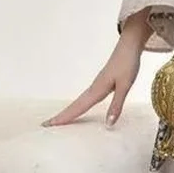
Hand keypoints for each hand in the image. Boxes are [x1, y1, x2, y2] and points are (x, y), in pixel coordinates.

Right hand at [41, 14, 149, 128]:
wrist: (128, 47)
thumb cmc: (128, 64)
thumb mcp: (125, 87)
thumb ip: (116, 106)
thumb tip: (108, 124)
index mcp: (97, 90)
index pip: (78, 108)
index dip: (64, 118)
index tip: (49, 125)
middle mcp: (93, 88)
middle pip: (73, 105)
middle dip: (60, 116)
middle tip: (45, 125)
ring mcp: (95, 85)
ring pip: (78, 102)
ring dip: (68, 111)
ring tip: (58, 120)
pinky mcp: (100, 84)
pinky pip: (85, 98)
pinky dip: (78, 106)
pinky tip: (79, 108)